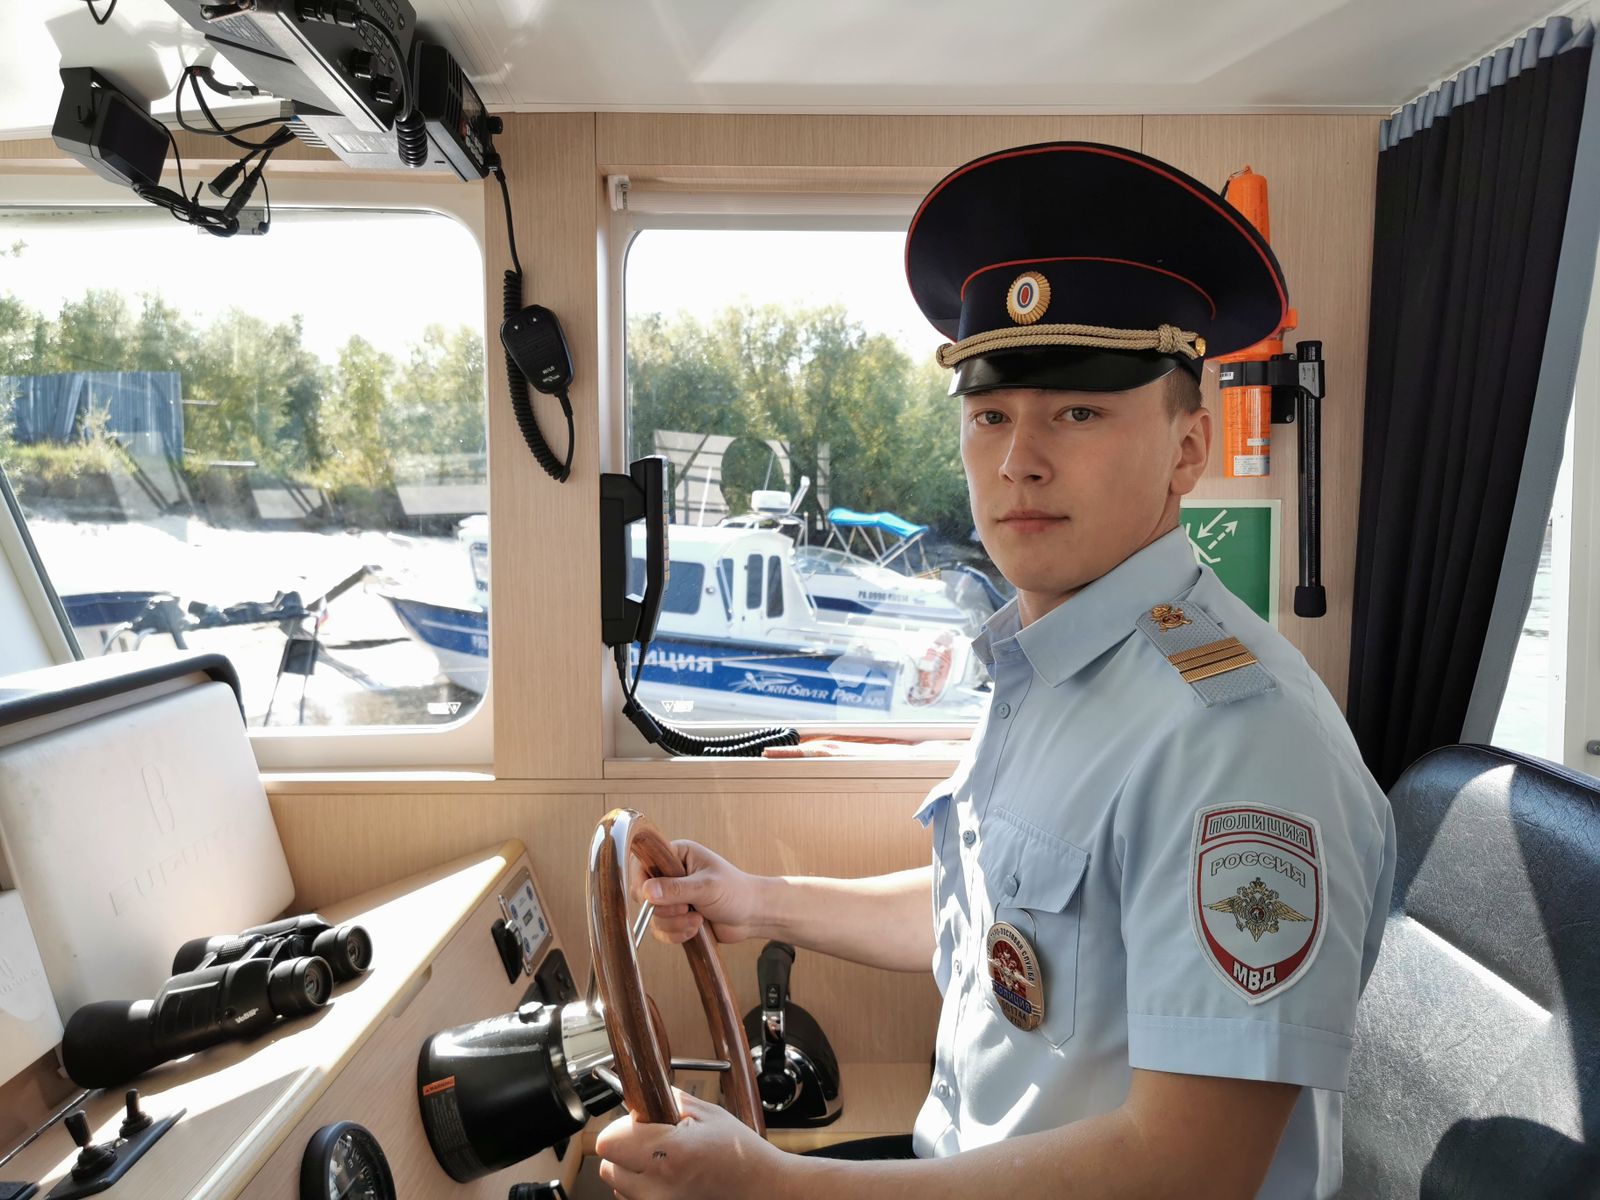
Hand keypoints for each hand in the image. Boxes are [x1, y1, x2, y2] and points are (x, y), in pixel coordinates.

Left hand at [595, 1089, 795, 1199]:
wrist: (762, 1189)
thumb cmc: (742, 1154)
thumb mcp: (709, 1114)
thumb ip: (671, 1101)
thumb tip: (646, 1095)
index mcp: (668, 1155)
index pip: (609, 1141)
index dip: (622, 1127)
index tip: (638, 1122)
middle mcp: (657, 1188)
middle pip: (607, 1166)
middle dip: (623, 1149)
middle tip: (650, 1140)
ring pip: (618, 1186)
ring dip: (631, 1170)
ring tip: (663, 1159)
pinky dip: (642, 1187)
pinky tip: (667, 1175)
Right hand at [631, 840, 764, 945]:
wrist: (752, 916)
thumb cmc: (736, 892)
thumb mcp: (707, 887)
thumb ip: (676, 889)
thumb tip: (647, 891)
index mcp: (677, 855)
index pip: (643, 863)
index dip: (642, 882)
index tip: (650, 897)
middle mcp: (671, 874)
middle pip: (645, 895)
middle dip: (666, 909)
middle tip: (687, 908)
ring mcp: (672, 898)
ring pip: (653, 916)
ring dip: (674, 924)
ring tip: (698, 920)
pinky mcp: (676, 917)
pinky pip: (661, 930)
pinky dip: (676, 934)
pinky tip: (695, 930)